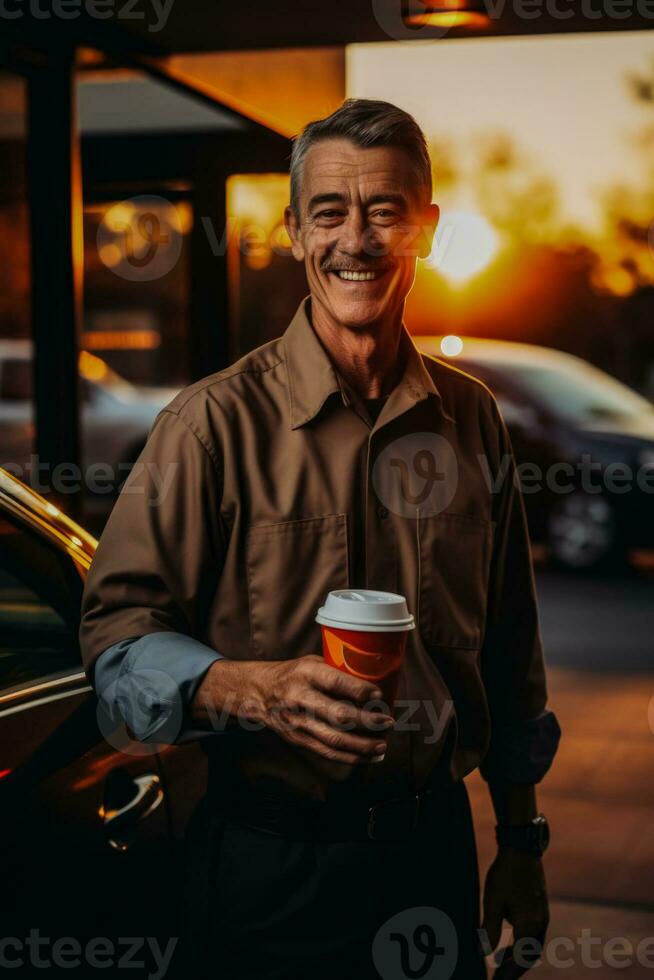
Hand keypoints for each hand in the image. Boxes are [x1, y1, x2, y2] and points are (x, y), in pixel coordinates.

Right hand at [192, 654, 393, 764]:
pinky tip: (369, 756)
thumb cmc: (293, 673)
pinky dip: (351, 757)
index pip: (335, 682)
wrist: (257, 692)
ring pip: (334, 739)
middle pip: (338, 714)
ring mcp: (298, 721)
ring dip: (362, 745)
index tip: (379, 695)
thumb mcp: (311, 661)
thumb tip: (376, 681)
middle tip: (388, 722)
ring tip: (383, 744)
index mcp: (306, 672)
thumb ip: (337, 672)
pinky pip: (327, 752)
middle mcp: (300, 697)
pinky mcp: (298, 739)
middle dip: (367, 721)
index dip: (359, 690)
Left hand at [481, 848, 548, 977]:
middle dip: (514, 972)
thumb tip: (483, 953)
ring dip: (518, 960)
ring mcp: (542, 916)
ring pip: (532, 948)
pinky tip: (506, 950)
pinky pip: (532, 937)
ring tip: (500, 969)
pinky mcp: (540, 910)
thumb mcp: (493, 900)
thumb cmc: (506, 873)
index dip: (507, 975)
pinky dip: (521, 948)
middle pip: (529, 957)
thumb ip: (490, 928)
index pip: (519, 959)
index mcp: (529, 924)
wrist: (522, 849)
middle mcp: (540, 924)